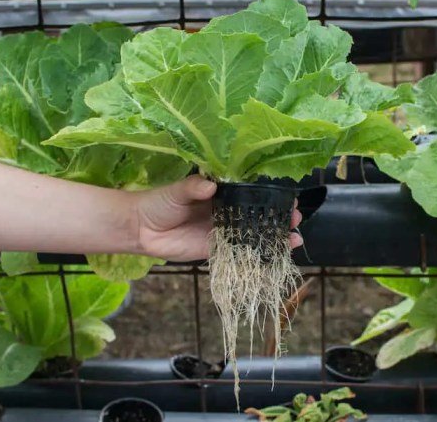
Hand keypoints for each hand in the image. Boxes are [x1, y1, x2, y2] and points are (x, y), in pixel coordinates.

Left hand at [136, 175, 302, 261]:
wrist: (141, 229)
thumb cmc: (159, 203)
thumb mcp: (177, 191)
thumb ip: (194, 187)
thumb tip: (212, 184)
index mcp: (220, 193)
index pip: (250, 192)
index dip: (269, 193)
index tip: (288, 195)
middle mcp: (226, 211)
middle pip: (258, 213)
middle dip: (279, 216)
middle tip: (296, 216)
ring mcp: (223, 231)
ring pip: (254, 233)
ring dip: (275, 235)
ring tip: (295, 235)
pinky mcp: (216, 250)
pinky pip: (240, 251)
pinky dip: (258, 253)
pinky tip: (277, 253)